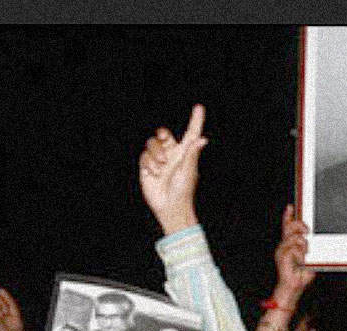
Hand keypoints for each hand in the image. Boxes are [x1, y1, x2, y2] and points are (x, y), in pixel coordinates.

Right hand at [138, 104, 208, 230]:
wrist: (169, 206)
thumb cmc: (183, 190)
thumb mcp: (188, 171)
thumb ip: (192, 153)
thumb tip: (203, 139)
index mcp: (185, 153)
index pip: (191, 133)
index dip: (195, 120)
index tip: (199, 107)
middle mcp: (172, 153)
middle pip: (164, 134)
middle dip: (162, 133)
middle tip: (163, 136)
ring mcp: (159, 159)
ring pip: (152, 144)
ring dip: (155, 153)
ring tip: (161, 167)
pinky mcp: (148, 167)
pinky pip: (144, 156)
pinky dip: (148, 163)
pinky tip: (154, 173)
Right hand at [273, 204, 314, 299]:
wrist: (293, 287)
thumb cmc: (301, 274)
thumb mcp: (308, 258)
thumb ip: (308, 247)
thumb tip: (310, 238)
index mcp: (289, 245)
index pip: (287, 227)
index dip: (287, 216)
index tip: (291, 206)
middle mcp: (283, 246)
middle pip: (289, 227)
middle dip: (299, 225)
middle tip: (307, 231)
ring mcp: (281, 251)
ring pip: (294, 238)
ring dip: (303, 245)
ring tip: (305, 255)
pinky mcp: (282, 257)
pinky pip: (294, 248)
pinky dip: (301, 254)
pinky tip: (301, 261)